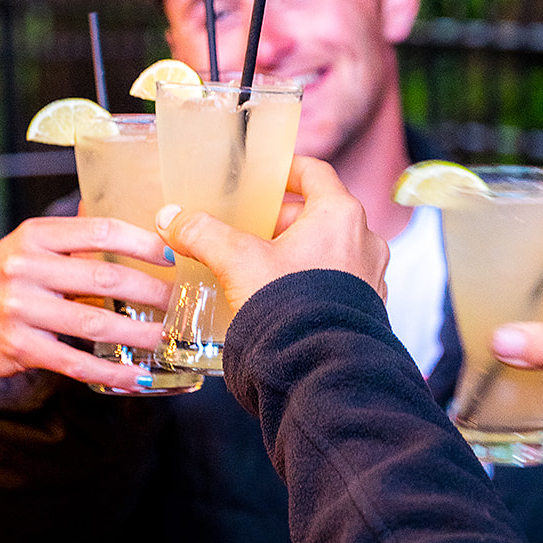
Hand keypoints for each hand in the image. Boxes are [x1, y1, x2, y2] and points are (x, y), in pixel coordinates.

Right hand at [0, 216, 172, 428]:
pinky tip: (135, 377)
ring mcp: (19, 309)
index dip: (141, 243)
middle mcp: (24, 268)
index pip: (98, 231)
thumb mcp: (23, 248)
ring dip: (137, 334)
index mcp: (33, 236)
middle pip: (103, 279)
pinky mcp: (18, 347)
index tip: (173, 255)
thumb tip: (124, 222)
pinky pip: (74, 363)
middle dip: (151, 293)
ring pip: (94, 324)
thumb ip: (69, 240)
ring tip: (167, 339)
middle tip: (181, 304)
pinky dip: (109, 373)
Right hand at [155, 156, 388, 316]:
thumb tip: (172, 219)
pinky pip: (338, 283)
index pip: (315, 173)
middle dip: (280, 223)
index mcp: (340, 215)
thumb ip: (203, 234)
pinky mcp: (367, 309)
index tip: (267, 177)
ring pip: (329, 251)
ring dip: (297, 254)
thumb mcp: (237, 262)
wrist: (318, 372)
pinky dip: (312, 283)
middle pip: (318, 215)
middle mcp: (365, 242)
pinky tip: (282, 299)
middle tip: (248, 232)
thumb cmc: (289, 309)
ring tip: (261, 269)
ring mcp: (370, 277)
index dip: (287, 170)